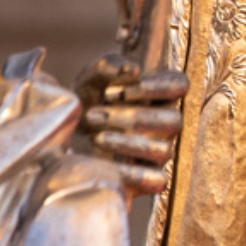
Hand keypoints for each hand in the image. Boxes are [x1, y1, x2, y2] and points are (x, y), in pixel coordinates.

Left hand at [76, 53, 187, 195]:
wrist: (64, 138)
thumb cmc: (88, 101)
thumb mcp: (91, 78)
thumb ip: (108, 65)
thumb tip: (132, 70)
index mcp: (159, 93)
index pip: (180, 85)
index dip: (161, 85)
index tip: (130, 85)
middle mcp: (165, 123)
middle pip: (173, 120)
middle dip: (134, 116)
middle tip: (94, 114)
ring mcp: (158, 152)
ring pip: (163, 150)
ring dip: (127, 142)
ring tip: (95, 136)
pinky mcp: (148, 179)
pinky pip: (156, 181)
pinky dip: (133, 173)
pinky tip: (107, 165)